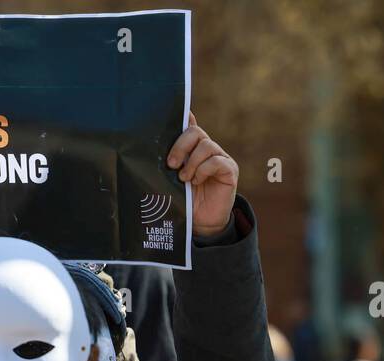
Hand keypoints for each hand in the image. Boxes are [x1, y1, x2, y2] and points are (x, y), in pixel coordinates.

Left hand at [167, 112, 237, 236]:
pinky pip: (216, 161)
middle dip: (180, 146)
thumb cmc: (185, 201)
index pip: (190, 127)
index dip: (185, 117)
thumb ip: (169, 164)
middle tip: (171, 164)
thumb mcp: (171, 182)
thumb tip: (154, 145)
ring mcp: (220, 159)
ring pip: (206, 145)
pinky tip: (196, 181)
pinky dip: (203, 170)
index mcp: (192, 150)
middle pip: (196, 132)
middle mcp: (208, 150)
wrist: (202, 223)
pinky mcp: (229, 170)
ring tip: (184, 178)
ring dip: (192, 162)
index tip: (178, 114)